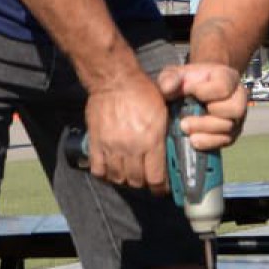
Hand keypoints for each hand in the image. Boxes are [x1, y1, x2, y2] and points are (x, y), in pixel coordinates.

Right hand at [83, 72, 170, 192]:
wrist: (115, 79)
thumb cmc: (142, 91)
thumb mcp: (163, 111)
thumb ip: (165, 134)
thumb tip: (172, 150)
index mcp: (151, 141)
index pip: (156, 178)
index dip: (160, 188)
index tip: (161, 188)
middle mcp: (132, 148)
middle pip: (137, 181)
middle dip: (143, 184)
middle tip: (145, 179)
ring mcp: (112, 147)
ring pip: (118, 178)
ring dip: (125, 180)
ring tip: (129, 175)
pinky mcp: (96, 143)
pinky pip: (98, 169)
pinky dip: (104, 174)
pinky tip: (110, 171)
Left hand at [157, 62, 247, 150]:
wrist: (193, 94)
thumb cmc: (187, 81)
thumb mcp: (175, 74)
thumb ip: (170, 77)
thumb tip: (167, 88)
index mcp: (228, 78)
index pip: (224, 86)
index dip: (203, 92)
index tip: (186, 92)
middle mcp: (239, 98)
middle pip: (234, 109)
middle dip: (207, 116)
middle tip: (183, 120)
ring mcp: (237, 117)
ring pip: (229, 128)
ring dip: (204, 130)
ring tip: (184, 128)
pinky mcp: (232, 133)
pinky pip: (225, 141)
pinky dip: (208, 142)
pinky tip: (192, 139)